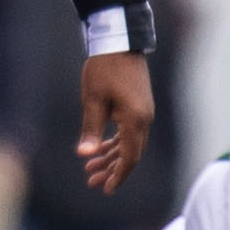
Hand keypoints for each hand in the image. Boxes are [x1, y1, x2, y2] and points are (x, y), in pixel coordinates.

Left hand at [78, 51, 152, 192]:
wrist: (119, 41)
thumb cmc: (104, 68)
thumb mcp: (93, 99)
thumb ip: (91, 129)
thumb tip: (85, 154)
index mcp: (134, 120)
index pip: (130, 157)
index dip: (118, 175)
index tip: (105, 189)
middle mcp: (144, 119)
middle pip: (131, 154)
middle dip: (111, 170)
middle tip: (91, 182)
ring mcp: (143, 112)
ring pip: (129, 143)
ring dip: (111, 157)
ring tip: (90, 168)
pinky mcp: (138, 106)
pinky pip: (129, 132)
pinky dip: (115, 143)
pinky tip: (100, 148)